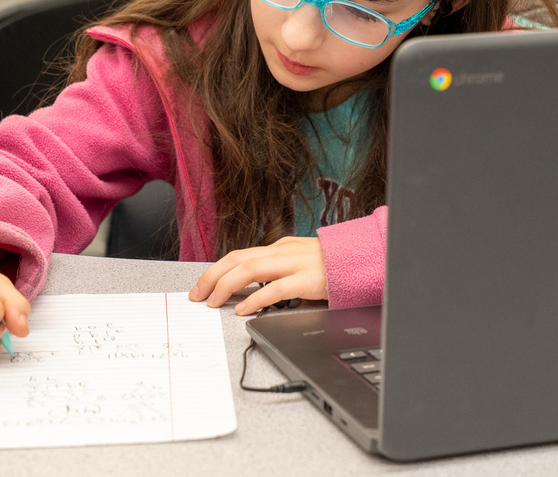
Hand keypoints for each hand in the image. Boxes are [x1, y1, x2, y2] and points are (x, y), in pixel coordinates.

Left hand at [188, 236, 326, 315]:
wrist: (360, 261)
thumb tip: (256, 291)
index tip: (201, 286)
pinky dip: (255, 299)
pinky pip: (275, 288)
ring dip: (226, 286)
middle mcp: (282, 252)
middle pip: (238, 259)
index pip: (239, 256)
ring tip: (213, 301)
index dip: (216, 270)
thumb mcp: (299, 264)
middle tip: (197, 295)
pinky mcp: (307, 280)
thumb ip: (278, 273)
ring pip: (250, 269)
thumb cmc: (330, 266)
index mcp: (279, 248)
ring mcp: (294, 264)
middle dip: (212, 276)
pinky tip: (243, 309)